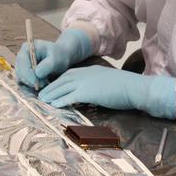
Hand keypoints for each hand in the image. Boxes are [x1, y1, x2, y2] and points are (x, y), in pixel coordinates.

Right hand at [15, 28, 92, 88]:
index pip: (22, 62)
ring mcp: (21, 66)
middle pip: (19, 71)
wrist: (60, 59)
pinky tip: (41, 87)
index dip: (27, 73)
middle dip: (29, 81)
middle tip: (43, 84)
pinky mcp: (24, 75)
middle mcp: (21, 57)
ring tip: (44, 83)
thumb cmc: (58, 56)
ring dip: (31, 85)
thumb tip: (37, 73)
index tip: (36, 83)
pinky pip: (23, 84)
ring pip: (20, 79)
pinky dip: (31, 88)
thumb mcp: (56, 59)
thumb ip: (48, 65)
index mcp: (27, 48)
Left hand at [39, 67, 175, 118]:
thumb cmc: (125, 87)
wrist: (134, 87)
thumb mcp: (107, 82)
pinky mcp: (87, 92)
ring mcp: (85, 82)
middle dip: (51, 87)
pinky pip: (69, 96)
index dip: (59, 82)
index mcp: (90, 70)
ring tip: (42, 100)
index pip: (69, 75)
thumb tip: (91, 94)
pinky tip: (54, 105)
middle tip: (41, 94)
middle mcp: (85, 74)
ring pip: (62, 87)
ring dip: (51, 94)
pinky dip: (60, 100)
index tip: (52, 88)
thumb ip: (96, 86)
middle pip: (62, 80)